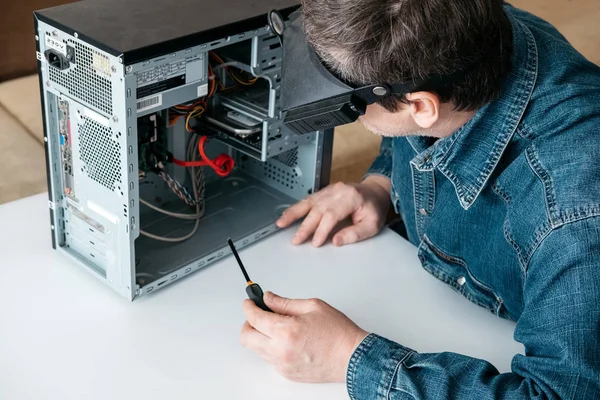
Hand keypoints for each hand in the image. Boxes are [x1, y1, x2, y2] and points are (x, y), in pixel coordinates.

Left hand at [240, 291, 368, 382]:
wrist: (353, 358)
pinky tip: (286, 339)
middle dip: (248, 323)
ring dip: (259, 336)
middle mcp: (280, 351)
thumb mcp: (313, 306)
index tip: (249, 302)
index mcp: (286, 331)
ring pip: (256, 349)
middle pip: (246, 338)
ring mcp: (282, 365)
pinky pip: (269, 359)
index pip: (254, 318)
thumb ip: (285, 303)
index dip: (248, 307)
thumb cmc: (338, 333)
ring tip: (276, 326)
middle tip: (257, 314)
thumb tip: (269, 298)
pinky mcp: (287, 373)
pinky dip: (271, 347)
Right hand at [276, 176, 391, 246]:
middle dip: (305, 225)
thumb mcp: (372, 225)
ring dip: (294, 213)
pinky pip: (308, 199)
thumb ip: (355, 234)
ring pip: (309, 202)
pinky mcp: (324, 192)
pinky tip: (287, 215)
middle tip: (296, 239)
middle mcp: (338, 191)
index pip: (332, 214)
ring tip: (281, 223)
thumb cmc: (374, 208)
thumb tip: (336, 242)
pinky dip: (296, 207)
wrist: (376, 192)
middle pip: (318, 209)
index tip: (315, 242)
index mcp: (351, 197)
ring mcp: (330, 190)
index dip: (322, 229)